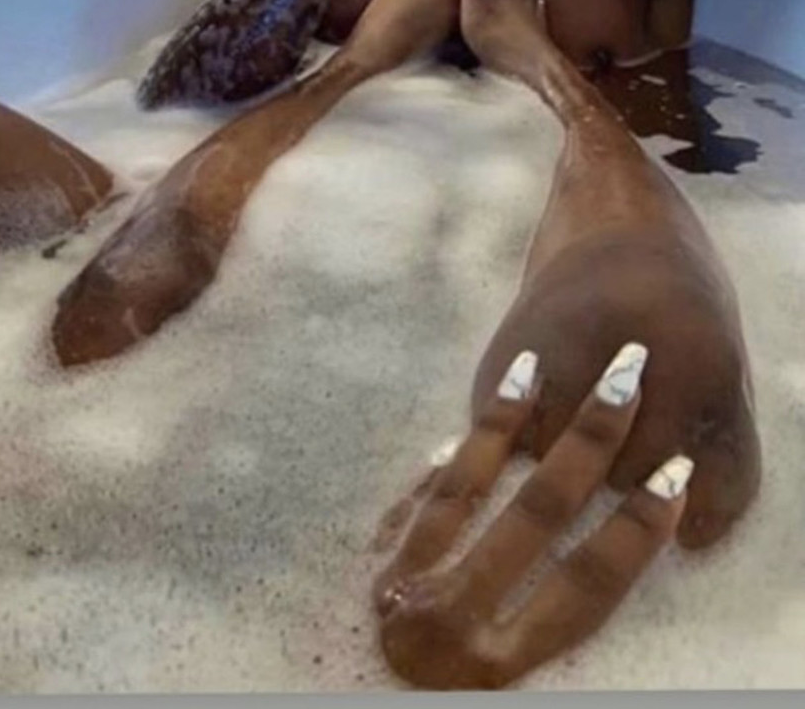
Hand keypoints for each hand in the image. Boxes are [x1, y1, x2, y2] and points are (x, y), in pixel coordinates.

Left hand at [371, 345, 690, 689]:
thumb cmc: (446, 693)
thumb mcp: (505, 680)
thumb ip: (542, 621)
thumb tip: (604, 541)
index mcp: (502, 668)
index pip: (584, 588)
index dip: (635, 532)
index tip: (675, 473)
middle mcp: (453, 626)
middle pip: (537, 514)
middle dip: (590, 441)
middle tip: (629, 377)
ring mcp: (405, 584)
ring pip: (471, 486)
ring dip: (510, 423)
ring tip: (539, 368)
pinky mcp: (370, 561)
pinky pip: (421, 494)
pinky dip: (456, 453)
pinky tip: (478, 415)